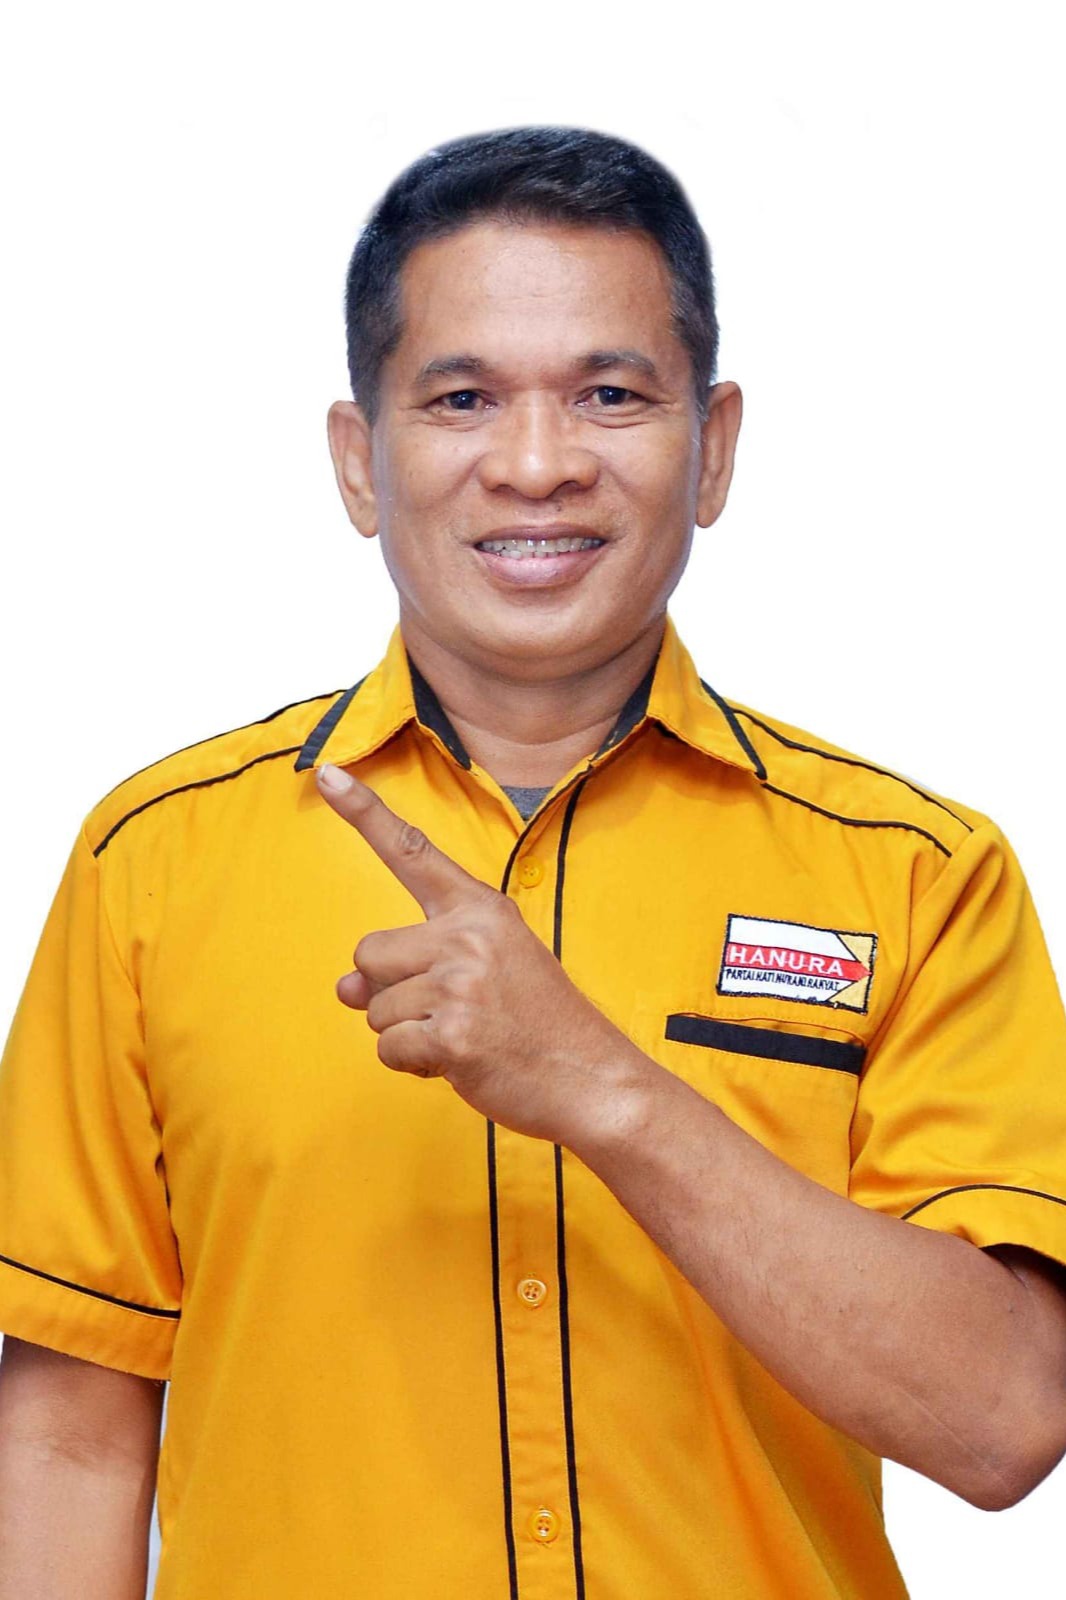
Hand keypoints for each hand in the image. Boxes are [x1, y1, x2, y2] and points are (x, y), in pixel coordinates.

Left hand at [315, 762, 648, 1144]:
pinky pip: (390, 1048)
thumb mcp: (485, 972)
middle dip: (391, 990)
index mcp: (482, 909)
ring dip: (407, 1032)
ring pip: (375, 1008)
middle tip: (450, 1009)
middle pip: (370, 952)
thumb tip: (344, 987)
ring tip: (466, 1035)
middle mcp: (469, 937)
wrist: (592, 1078)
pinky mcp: (452, 1034)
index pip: (413, 853)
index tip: (326, 773)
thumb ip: (413, 965)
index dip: (364, 813)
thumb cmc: (536, 1022)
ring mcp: (460, 985)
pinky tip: (459, 1061)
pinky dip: (414, 1065)